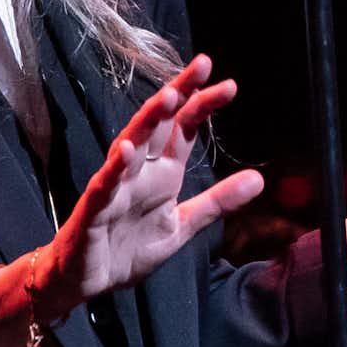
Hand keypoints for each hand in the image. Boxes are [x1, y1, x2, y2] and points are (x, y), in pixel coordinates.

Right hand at [47, 55, 263, 310]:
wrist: (87, 282)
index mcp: (161, 173)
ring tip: (170, 97)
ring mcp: (114, 186)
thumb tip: (260, 178)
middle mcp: (139, 171)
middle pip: (158, 124)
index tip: (229, 85)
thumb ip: (217, 201)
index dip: (203, 106)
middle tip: (203, 64)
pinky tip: (126, 150)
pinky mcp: (94, 210)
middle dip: (179, 93)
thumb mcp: (182, 225)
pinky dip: (115, 168)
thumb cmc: (129, 248)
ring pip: (131, 144)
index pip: (184, 130)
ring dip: (149, 121)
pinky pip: (104, 185)